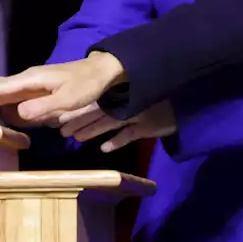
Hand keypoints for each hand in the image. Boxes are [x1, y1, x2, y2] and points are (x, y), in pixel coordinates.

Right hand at [0, 51, 127, 124]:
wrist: (101, 73)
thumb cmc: (86, 85)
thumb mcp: (67, 100)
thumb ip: (42, 107)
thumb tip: (15, 113)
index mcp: (31, 80)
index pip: (0, 87)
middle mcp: (27, 80)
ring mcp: (32, 84)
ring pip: (3, 90)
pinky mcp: (37, 90)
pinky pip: (14, 95)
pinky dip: (0, 100)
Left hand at [59, 99, 176, 152]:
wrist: (182, 103)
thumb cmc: (154, 98)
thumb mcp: (134, 93)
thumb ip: (114, 97)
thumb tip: (86, 103)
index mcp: (120, 93)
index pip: (94, 100)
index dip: (77, 108)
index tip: (59, 115)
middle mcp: (126, 102)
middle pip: (98, 111)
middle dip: (79, 121)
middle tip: (61, 130)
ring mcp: (137, 113)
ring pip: (110, 122)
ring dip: (92, 130)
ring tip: (76, 138)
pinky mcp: (148, 126)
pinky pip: (130, 134)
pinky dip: (117, 141)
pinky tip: (103, 148)